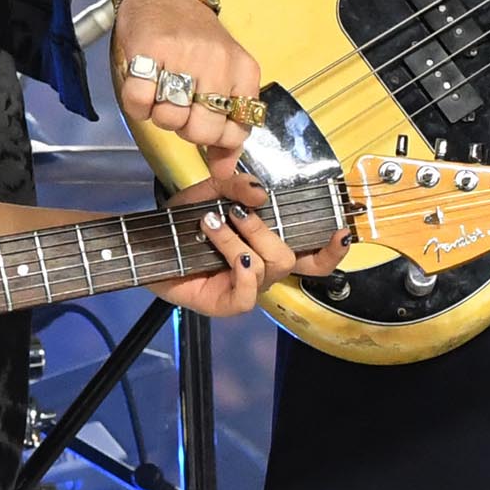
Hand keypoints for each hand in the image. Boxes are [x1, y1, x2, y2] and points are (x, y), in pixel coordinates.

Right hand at [113, 0, 263, 170]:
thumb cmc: (197, 40)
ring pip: (169, 119)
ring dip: (159, 115)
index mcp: (243, 70)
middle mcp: (218, 62)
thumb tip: (224, 172)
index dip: (216, 138)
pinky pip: (138, 103)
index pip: (237, 131)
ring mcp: (184, 54)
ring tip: (161, 92)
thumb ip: (228, 128)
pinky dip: (137, 105)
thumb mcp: (226, 77)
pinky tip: (144, 88)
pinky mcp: (149, 49)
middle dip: (185, 130)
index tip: (204, 121)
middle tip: (180, 108)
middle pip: (200, 130)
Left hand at [156, 167, 351, 318]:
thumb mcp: (211, 191)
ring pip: (264, 268)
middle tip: (235, 212)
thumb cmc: (183, 222)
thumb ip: (236, 184)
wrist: (147, 242)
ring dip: (238, 240)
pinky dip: (241, 272)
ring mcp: (244, 289)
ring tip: (210, 223)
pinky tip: (228, 255)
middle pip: (288, 257)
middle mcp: (261, 270)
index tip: (341, 231)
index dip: (332, 251)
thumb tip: (260, 192)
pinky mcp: (224, 305)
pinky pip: (247, 296)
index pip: (312, 257)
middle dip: (263, 229)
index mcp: (266, 246)